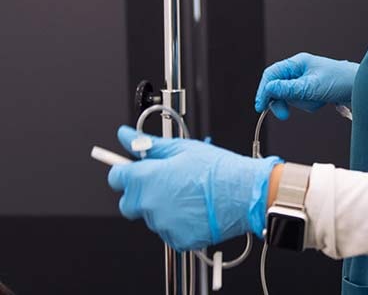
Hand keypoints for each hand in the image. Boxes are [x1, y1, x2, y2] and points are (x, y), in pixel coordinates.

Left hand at [107, 126, 280, 251]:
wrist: (245, 193)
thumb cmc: (217, 169)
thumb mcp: (182, 148)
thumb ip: (148, 144)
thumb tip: (125, 136)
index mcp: (146, 178)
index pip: (116, 177)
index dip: (125, 171)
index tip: (134, 169)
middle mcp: (149, 204)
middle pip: (128, 203)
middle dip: (140, 193)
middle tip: (165, 183)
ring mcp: (162, 224)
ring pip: (151, 217)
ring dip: (162, 207)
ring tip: (189, 195)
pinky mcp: (176, 239)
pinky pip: (168, 230)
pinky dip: (178, 222)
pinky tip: (195, 209)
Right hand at [254, 53, 358, 119]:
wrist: (362, 88)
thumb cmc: (339, 82)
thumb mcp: (311, 87)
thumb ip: (288, 89)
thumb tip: (268, 89)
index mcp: (297, 63)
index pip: (271, 74)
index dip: (263, 90)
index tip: (260, 107)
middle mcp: (299, 69)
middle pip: (278, 86)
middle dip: (282, 101)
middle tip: (285, 115)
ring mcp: (306, 79)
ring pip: (290, 96)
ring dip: (301, 102)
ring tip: (317, 100)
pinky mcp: (312, 89)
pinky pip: (302, 100)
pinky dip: (309, 104)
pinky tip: (322, 101)